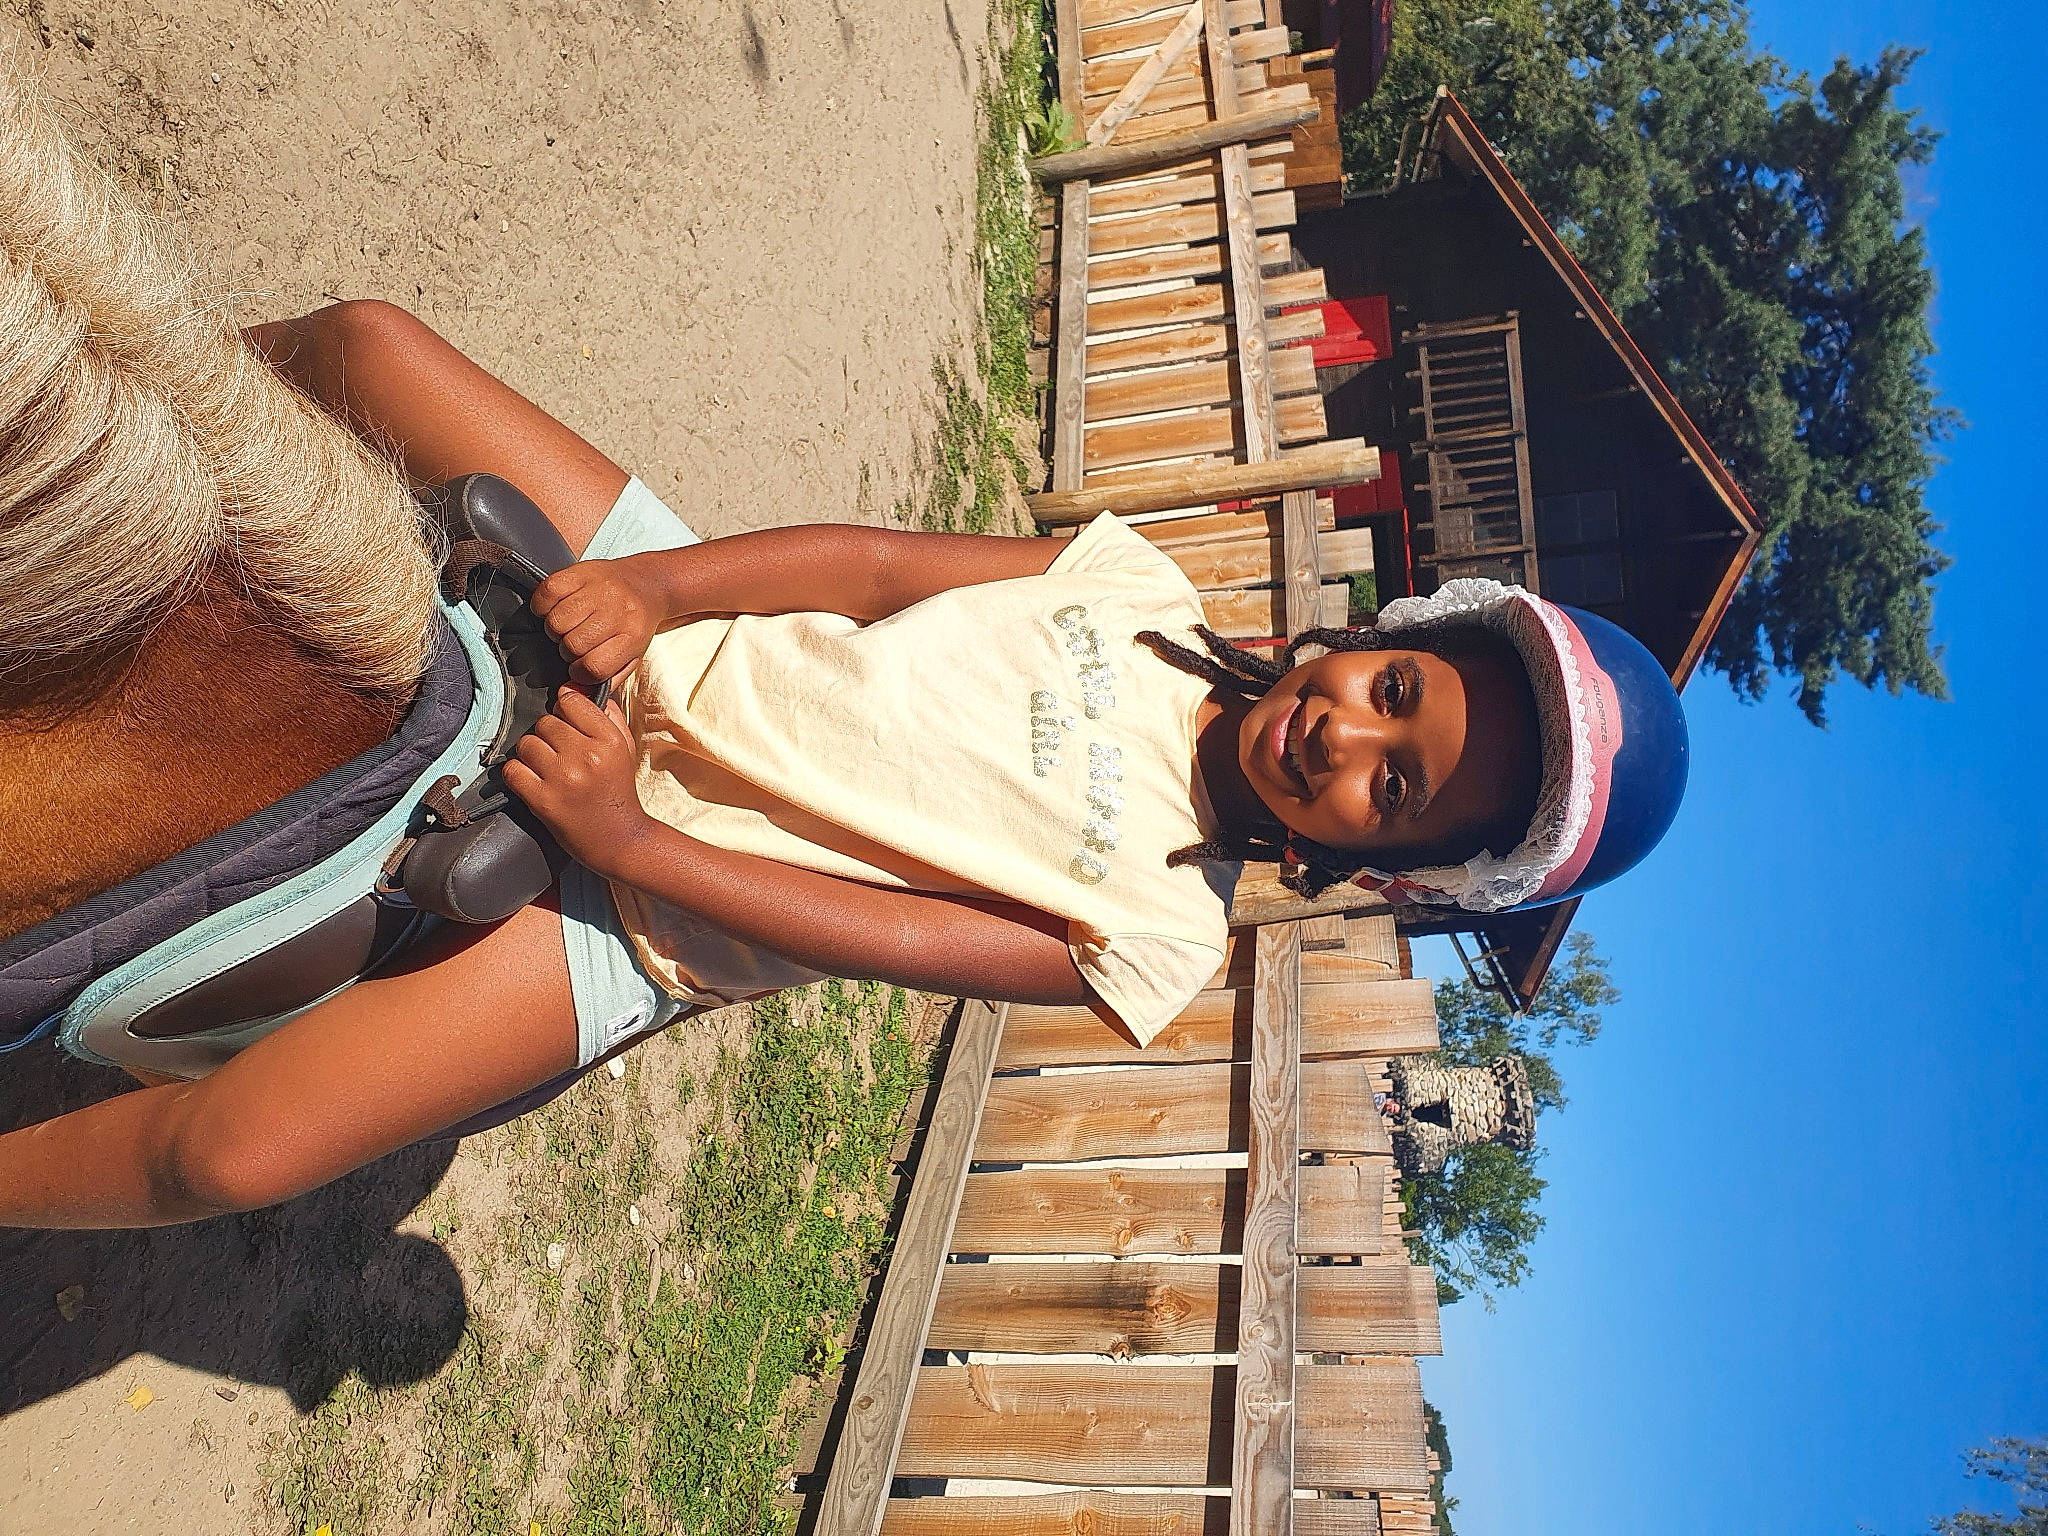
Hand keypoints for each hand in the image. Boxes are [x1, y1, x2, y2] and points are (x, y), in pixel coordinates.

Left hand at [502, 689, 655, 874]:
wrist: (619, 838)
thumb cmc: (618, 791)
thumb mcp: (625, 748)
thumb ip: (606, 715)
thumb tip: (576, 689)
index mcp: (609, 741)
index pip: (570, 701)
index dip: (564, 710)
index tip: (567, 723)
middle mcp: (586, 756)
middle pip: (545, 722)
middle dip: (549, 735)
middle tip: (559, 752)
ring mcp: (563, 779)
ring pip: (526, 744)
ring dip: (532, 754)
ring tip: (547, 768)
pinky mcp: (543, 800)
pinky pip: (513, 771)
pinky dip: (517, 774)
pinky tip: (532, 780)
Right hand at [530, 554, 673, 684]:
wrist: (646, 583)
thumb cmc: (634, 623)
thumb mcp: (632, 655)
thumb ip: (608, 678)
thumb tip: (576, 691)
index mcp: (631, 636)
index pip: (593, 667)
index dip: (580, 672)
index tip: (580, 666)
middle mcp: (616, 611)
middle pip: (572, 644)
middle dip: (568, 649)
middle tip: (575, 642)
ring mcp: (598, 589)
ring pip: (556, 621)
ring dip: (555, 629)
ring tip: (568, 625)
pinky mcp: (581, 571)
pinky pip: (548, 593)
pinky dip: (544, 604)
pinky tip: (556, 607)